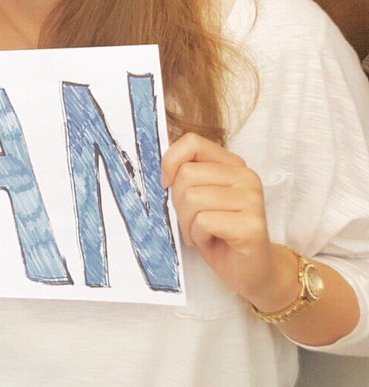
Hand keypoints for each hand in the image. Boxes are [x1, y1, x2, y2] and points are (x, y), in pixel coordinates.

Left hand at [162, 132, 295, 311]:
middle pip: (187, 174)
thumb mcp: (199, 197)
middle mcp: (246, 177)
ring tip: (203, 232)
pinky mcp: (251, 225)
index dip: (171, 162)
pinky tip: (212, 242)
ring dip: (188, 223)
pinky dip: (197, 236)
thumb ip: (187, 177)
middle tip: (192, 220)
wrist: (251, 271)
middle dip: (178, 202)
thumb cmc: (219, 233)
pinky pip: (203, 222)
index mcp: (232, 165)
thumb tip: (163, 169)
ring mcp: (252, 200)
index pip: (192, 142)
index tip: (167, 183)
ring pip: (192, 198)